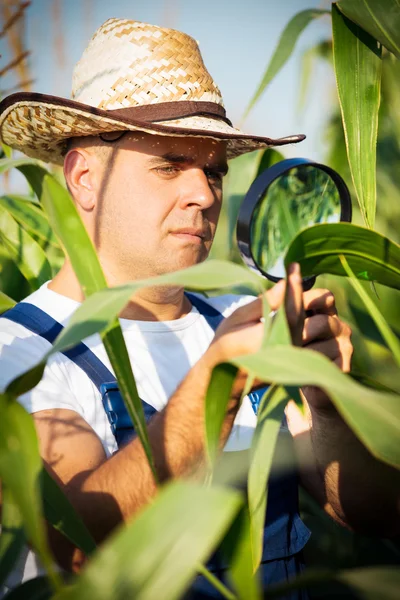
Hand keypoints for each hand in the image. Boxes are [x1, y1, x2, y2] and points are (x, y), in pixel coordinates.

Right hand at [206, 263, 352, 408]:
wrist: (222, 379)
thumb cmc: (224, 346)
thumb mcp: (238, 319)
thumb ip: (264, 303)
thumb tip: (285, 284)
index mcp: (265, 340)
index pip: (289, 308)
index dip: (294, 286)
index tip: (294, 267)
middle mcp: (282, 352)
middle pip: (303, 318)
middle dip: (305, 295)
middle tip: (301, 275)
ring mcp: (289, 361)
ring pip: (307, 329)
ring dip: (309, 309)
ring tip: (304, 290)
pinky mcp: (292, 365)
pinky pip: (305, 340)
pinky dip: (306, 323)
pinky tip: (304, 310)